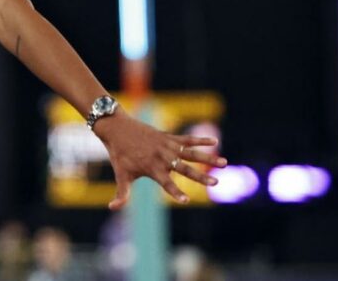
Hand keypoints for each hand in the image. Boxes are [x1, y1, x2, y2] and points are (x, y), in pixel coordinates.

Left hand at [94, 111, 226, 209]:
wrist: (117, 129)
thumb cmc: (119, 155)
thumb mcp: (121, 175)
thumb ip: (122, 194)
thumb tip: (113, 208)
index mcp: (152, 168)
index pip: (167, 184)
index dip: (176, 192)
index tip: (186, 200)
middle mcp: (163, 157)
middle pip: (185, 169)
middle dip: (200, 176)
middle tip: (215, 182)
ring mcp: (167, 146)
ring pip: (191, 153)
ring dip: (208, 158)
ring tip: (224, 163)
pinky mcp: (169, 137)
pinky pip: (187, 139)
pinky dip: (200, 140)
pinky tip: (214, 141)